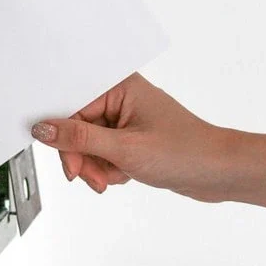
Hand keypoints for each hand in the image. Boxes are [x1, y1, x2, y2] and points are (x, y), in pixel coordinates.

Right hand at [31, 73, 237, 201]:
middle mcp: (120, 98)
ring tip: (112, 179)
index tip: (69, 163)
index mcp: (119, 86)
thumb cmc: (186, 151)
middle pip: (77, 128)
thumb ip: (79, 139)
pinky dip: (108, 168)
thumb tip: (44, 129)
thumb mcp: (124, 149)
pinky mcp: (130, 137)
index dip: (65, 137)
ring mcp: (125, 118)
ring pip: (88, 144)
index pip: (71, 107)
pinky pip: (102, 152)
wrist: (220, 172)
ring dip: (96, 166)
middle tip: (92, 177)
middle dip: (83, 157)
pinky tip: (124, 175)